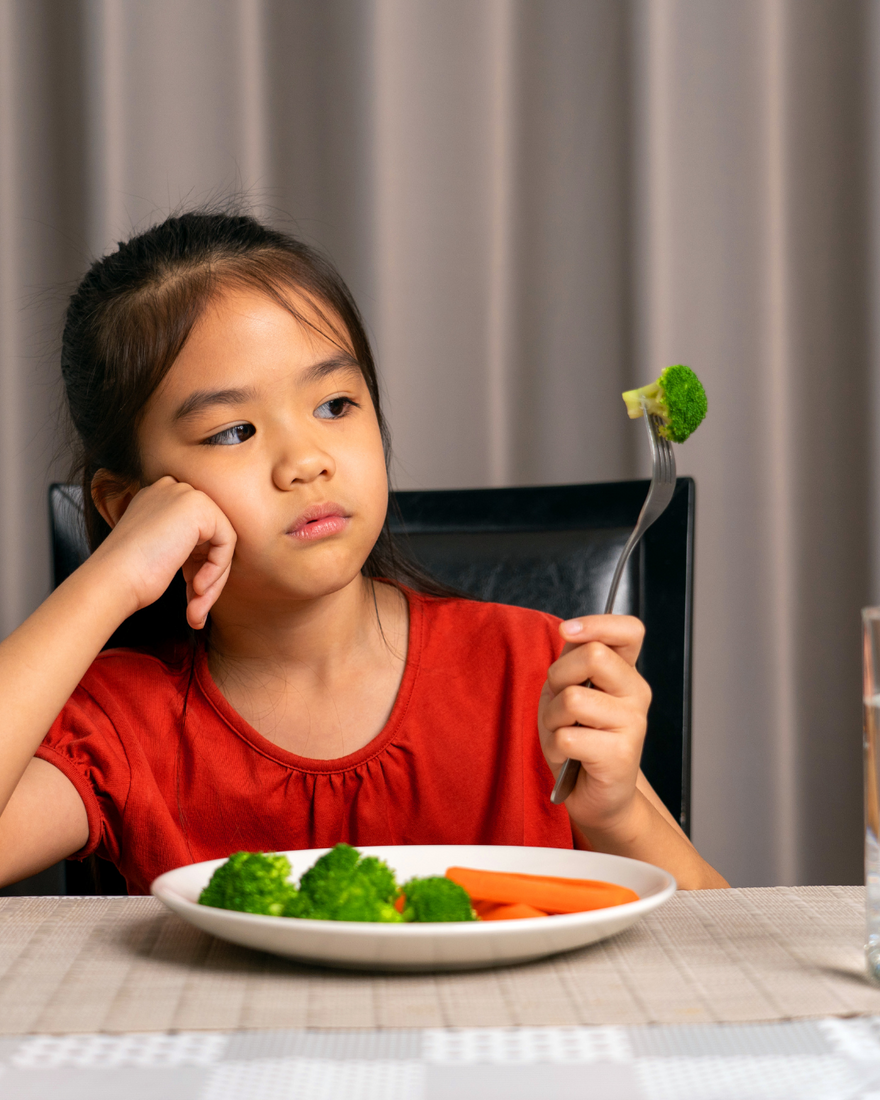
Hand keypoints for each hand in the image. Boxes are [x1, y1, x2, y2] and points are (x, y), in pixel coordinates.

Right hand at [91, 476, 236, 629]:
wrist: (113, 578)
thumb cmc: (128, 576)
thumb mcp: (159, 550)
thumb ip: (184, 544)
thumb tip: (213, 558)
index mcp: (157, 498)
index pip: (194, 531)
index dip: (195, 565)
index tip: (189, 592)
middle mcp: (171, 489)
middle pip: (210, 535)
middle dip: (207, 574)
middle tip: (195, 607)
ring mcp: (185, 494)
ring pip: (221, 541)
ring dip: (213, 580)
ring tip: (196, 609)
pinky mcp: (200, 507)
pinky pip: (227, 542)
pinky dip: (217, 570)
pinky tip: (197, 588)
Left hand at [538, 615, 651, 835]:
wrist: (592, 794)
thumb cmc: (576, 738)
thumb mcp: (567, 690)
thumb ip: (573, 660)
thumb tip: (571, 632)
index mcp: (625, 672)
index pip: (630, 631)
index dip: (597, 623)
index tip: (567, 631)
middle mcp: (637, 693)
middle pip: (593, 655)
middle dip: (559, 676)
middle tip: (561, 704)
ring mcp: (633, 723)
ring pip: (574, 698)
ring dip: (553, 718)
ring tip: (564, 733)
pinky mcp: (621, 754)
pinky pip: (568, 737)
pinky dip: (555, 747)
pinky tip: (569, 756)